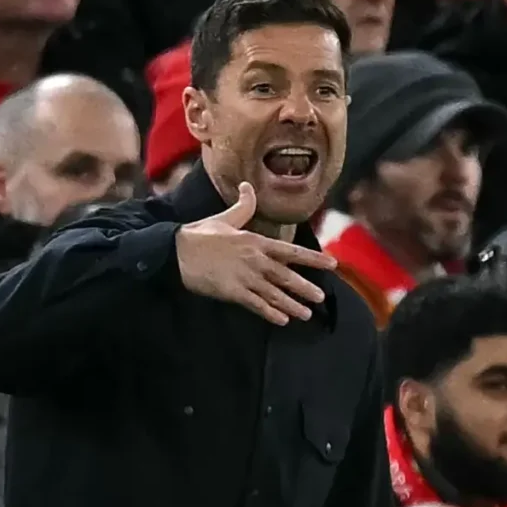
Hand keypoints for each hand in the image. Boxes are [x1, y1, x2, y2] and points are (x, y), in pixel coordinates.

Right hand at [176, 181, 336, 324]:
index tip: (332, 264)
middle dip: (305, 287)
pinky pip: (256, 304)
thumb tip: (248, 186)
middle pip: (286, 276)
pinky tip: (282, 320)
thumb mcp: (225, 218)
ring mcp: (244, 277)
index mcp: (256, 241)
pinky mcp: (232, 292)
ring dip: (292, 304)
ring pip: (274, 293)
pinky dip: (270, 313)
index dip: (312, 258)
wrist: (175, 251)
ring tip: (306, 313)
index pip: (291, 251)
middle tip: (321, 296)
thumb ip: (243, 205)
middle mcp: (255, 260)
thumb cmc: (200, 234)